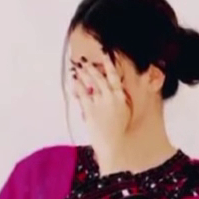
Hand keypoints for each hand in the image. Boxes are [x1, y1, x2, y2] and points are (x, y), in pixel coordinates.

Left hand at [70, 51, 131, 172]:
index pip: (114, 76)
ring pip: (90, 82)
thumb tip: (115, 90)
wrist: (113, 145)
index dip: (109, 63)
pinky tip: (74, 81)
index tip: (104, 53)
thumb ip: (120, 99)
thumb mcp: (124, 112)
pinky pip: (82, 93)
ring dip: (83, 73)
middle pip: (99, 76)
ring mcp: (100, 102)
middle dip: (91, 67)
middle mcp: (111, 96)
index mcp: (121, 96)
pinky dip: (77, 85)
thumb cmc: (118, 132)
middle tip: (83, 60)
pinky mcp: (90, 109)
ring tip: (77, 67)